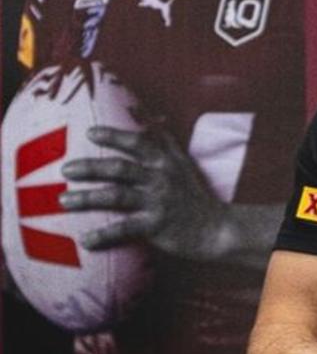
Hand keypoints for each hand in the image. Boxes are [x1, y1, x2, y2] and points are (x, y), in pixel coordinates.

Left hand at [58, 125, 225, 258]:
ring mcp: (158, 202)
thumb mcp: (183, 163)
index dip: (114, 136)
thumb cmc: (194, 195)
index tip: (90, 133)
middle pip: (120, 169)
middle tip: (66, 170)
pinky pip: (125, 229)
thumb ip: (164, 141)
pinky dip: (104, 235)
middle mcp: (161, 178)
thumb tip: (149, 114)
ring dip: (87, 198)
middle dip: (91, 167)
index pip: (137, 144)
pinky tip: (85, 240)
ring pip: (117, 196)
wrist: (215, 228)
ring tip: (64, 200)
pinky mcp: (157, 226)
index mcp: (165, 162)